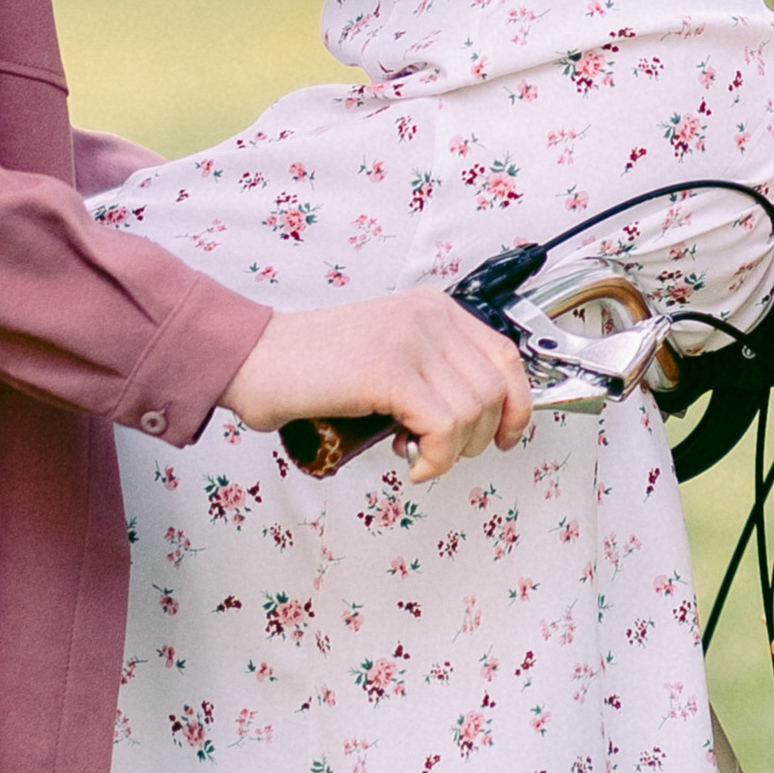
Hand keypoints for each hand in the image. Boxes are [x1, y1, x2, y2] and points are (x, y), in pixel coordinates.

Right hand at [224, 289, 532, 481]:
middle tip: (439, 452)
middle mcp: (429, 315)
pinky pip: (443, 427)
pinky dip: (436, 459)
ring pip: (474, 411)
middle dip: (478, 437)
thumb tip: (478, 417)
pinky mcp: (389, 370)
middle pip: (496, 388)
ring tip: (416, 455)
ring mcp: (410, 338)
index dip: (518, 405)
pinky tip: (412, 465)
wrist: (256, 360)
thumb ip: (432, 370)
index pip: (505, 356)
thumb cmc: (313, 368)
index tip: (504, 437)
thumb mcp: (389, 354)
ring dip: (453, 451)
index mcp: (433, 307)